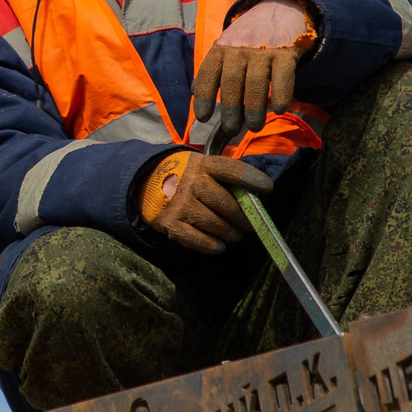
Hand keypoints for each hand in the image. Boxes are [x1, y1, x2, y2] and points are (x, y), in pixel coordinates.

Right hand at [139, 148, 275, 253]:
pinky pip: (197, 240)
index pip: (231, 170)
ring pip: (215, 225)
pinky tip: (219, 245)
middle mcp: (190, 184)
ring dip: (230, 233)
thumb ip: (224, 177)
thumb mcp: (201, 166)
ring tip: (234, 234)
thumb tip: (254, 196)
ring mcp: (179, 205)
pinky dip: (211, 245)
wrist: (145, 182)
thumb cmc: (184, 175)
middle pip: (226, 204)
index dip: (251, 179)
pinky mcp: (170, 224)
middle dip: (243, 218)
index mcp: (202, 165)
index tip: (267, 189)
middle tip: (249, 224)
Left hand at [193, 0, 317, 135]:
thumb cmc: (248, 36)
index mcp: (221, 49)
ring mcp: (262, 50)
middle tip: (232, 129)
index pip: (207, 74)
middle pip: (231, 82)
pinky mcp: (285, 52)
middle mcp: (238, 49)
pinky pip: (282, 77)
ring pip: (255, 82)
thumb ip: (213, 68)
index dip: (204, 97)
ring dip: (255, 108)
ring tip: (255, 126)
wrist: (278, 7)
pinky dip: (281, 95)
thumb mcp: (226, 46)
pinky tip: (279, 109)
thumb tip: (194, 92)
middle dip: (230, 109)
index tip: (203, 118)